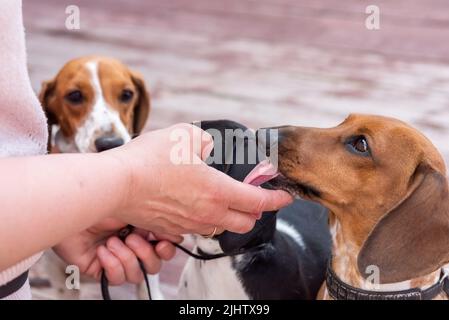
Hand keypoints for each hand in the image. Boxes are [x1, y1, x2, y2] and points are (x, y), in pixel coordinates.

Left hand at [53, 218, 179, 284]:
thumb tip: (178, 232)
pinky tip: (103, 250)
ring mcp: (118, 258)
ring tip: (113, 242)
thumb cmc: (100, 201)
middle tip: (133, 238)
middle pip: (154, 265)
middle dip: (146, 254)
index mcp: (143, 229)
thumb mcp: (137, 209)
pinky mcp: (102, 269)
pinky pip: (117, 278)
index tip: (161, 241)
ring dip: (126, 257)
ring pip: (137, 275)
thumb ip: (159, 221)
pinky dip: (112, 264)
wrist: (73, 209)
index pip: (165, 247)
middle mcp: (132, 244)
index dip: (166, 248)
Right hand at [106, 123, 292, 234]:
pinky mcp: (173, 230)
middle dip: (255, 212)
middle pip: (245, 222)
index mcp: (218, 191)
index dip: (276, 199)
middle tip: (253, 198)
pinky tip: (196, 205)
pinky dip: (206, 219)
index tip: (284, 197)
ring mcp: (190, 225)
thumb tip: (211, 148)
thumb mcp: (186, 136)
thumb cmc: (150, 159)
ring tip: (223, 200)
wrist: (116, 184)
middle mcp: (208, 213)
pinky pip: (197, 229)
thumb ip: (207, 142)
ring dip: (230, 216)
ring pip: (221, 227)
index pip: (258, 201)